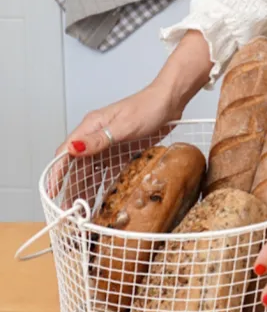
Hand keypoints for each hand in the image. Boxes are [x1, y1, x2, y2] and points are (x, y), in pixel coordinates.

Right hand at [48, 80, 185, 203]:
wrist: (170, 101)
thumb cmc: (148, 107)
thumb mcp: (124, 125)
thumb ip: (99, 140)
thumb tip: (73, 149)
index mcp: (91, 126)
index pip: (66, 152)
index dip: (56, 173)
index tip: (51, 192)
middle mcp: (96, 136)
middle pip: (77, 166)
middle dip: (70, 187)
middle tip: (69, 209)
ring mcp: (109, 145)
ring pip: (91, 170)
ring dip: (86, 189)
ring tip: (82, 210)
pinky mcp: (121, 151)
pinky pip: (108, 171)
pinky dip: (103, 185)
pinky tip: (102, 199)